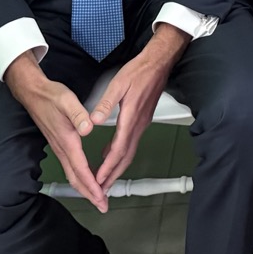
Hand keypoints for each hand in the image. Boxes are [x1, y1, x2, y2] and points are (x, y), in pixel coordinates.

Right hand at [3, 55, 105, 211]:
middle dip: (90, 194)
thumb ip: (78, 115)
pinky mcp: (60, 144)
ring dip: (86, 187)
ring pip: (73, 174)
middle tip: (103, 206)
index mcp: (67, 141)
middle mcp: (62, 148)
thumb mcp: (67, 101)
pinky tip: (89, 177)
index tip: (101, 197)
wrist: (34, 93)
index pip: (81, 169)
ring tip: (98, 197)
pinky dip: (81, 176)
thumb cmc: (51, 96)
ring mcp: (60, 148)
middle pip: (76, 178)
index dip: (92, 185)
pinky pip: (71, 167)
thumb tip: (88, 128)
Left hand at [91, 24, 188, 190]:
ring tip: (106, 178)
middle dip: (113, 175)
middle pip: (126, 156)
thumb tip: (93, 121)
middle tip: (101, 189)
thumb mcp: (118, 84)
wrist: (159, 63)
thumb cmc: (140, 71)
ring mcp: (142, 123)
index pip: (119, 149)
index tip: (99, 180)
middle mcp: (139, 124)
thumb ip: (106, 104)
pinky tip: (112, 154)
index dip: (108, 167)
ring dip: (117, 167)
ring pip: (130, 151)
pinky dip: (121, 154)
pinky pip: (131, 142)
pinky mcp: (142, 119)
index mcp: (131, 117)